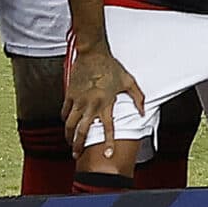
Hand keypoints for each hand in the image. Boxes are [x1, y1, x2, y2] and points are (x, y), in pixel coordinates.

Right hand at [63, 43, 144, 158]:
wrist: (93, 53)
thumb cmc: (110, 65)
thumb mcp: (128, 81)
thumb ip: (138, 97)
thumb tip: (143, 110)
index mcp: (106, 103)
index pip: (108, 128)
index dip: (108, 142)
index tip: (107, 154)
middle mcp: (91, 104)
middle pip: (82, 131)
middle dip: (78, 145)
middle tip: (77, 154)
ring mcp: (78, 100)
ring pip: (70, 124)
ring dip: (69, 135)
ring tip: (69, 142)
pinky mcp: (70, 94)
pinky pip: (64, 111)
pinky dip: (64, 119)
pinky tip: (66, 123)